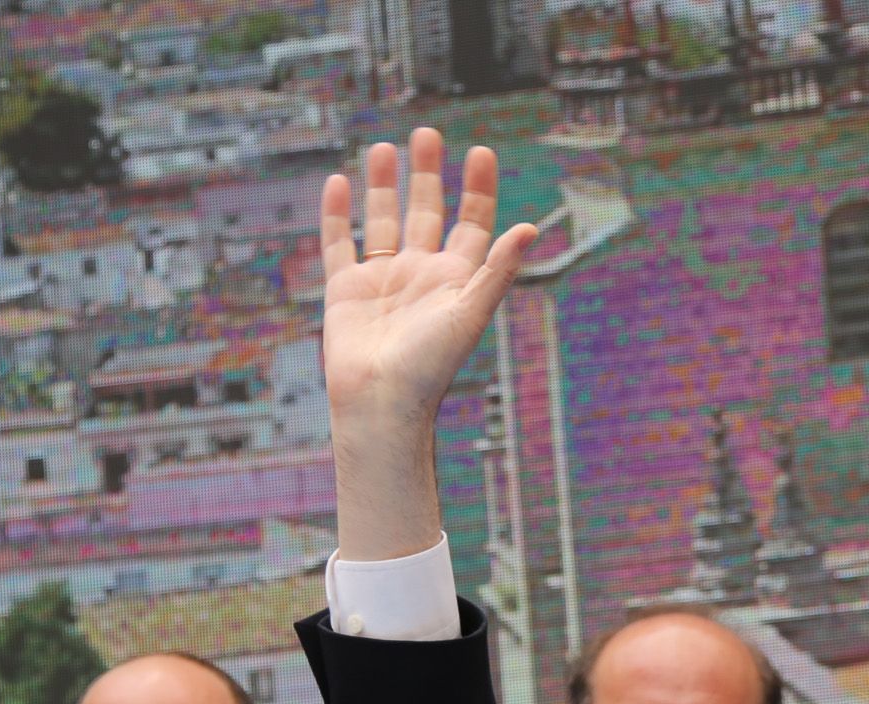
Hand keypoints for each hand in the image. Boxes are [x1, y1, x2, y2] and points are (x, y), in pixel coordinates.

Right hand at [317, 130, 535, 559]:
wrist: (381, 404)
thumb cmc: (431, 367)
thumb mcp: (470, 311)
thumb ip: (498, 268)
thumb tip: (531, 227)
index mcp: (456, 280)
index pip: (471, 223)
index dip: (477, 189)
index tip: (480, 152)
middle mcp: (420, 276)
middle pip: (426, 212)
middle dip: (428, 174)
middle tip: (428, 134)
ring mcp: (382, 281)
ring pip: (383, 220)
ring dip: (385, 185)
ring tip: (385, 147)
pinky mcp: (346, 290)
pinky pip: (340, 243)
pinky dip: (337, 214)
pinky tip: (340, 182)